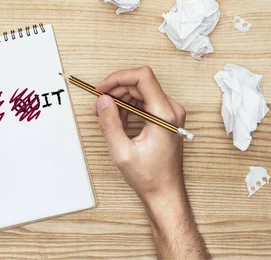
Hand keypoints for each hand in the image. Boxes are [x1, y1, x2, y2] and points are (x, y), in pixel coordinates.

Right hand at [94, 66, 185, 206]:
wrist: (165, 193)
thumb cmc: (149, 177)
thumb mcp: (122, 151)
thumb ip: (110, 123)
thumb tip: (103, 100)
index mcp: (164, 115)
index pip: (143, 77)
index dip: (118, 78)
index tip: (102, 88)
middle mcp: (171, 110)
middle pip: (140, 83)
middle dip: (116, 90)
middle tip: (99, 104)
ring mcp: (170, 114)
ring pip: (141, 91)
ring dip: (121, 99)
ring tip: (106, 115)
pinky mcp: (166, 118)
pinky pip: (145, 102)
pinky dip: (128, 107)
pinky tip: (118, 121)